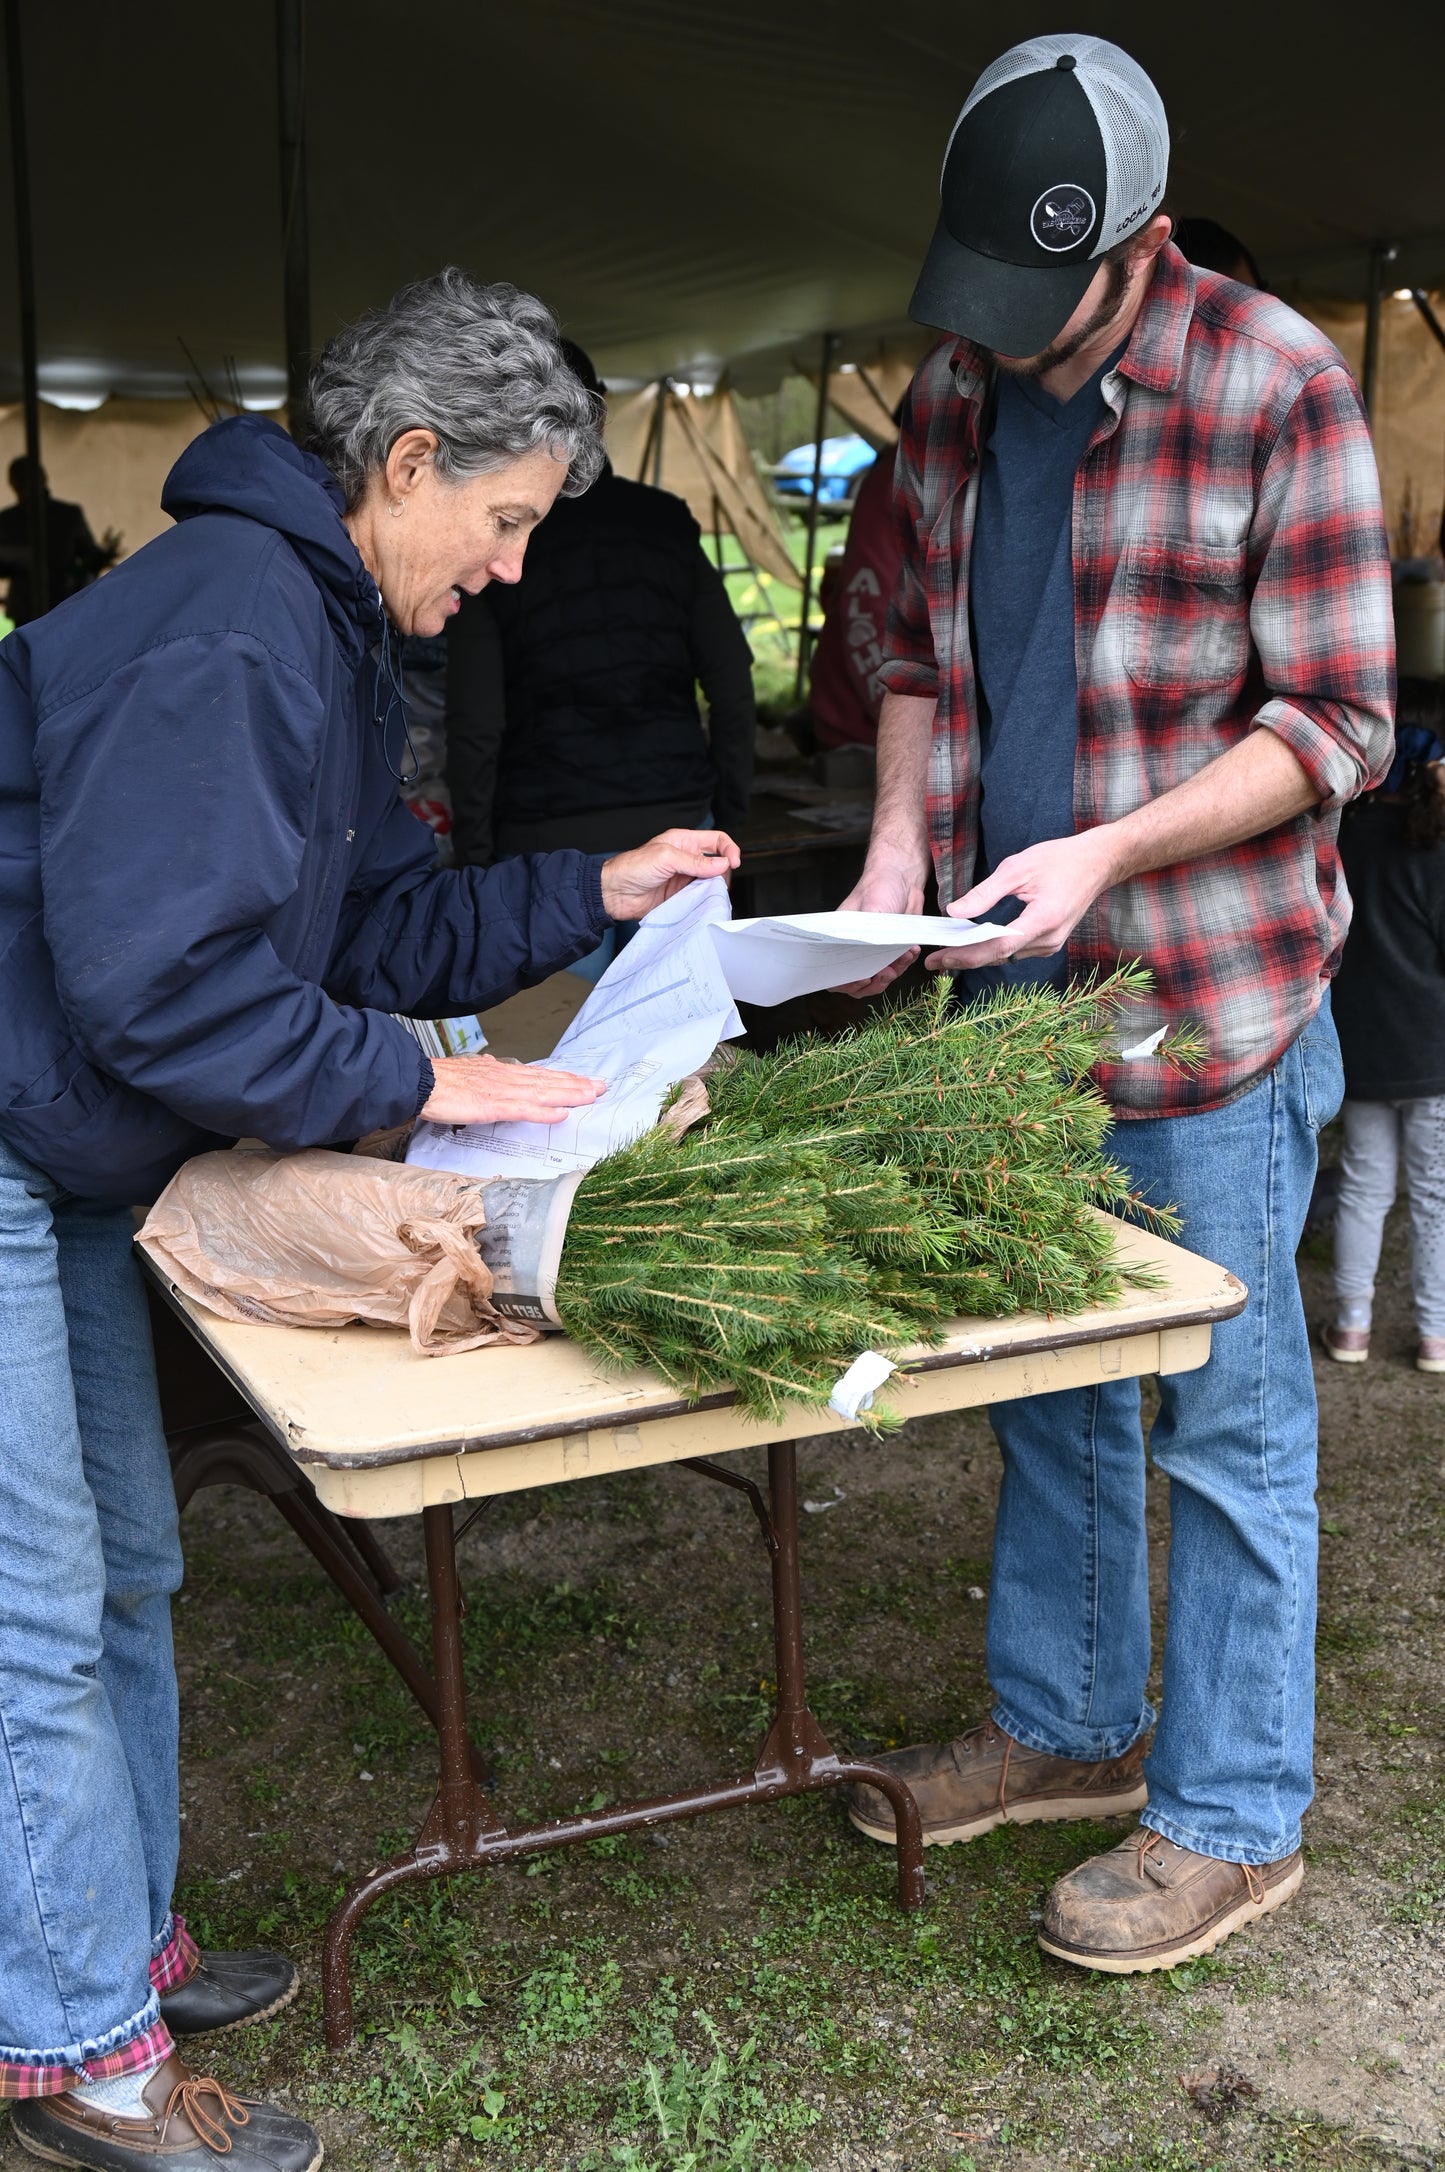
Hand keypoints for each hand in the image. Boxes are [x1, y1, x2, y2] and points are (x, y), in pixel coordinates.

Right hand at [419, 1052, 604, 1126]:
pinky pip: (524, 1110)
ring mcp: (502, 1092)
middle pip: (548, 1081)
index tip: (582, 1080)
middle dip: (576, 1084)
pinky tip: (562, 1114)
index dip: (562, 1078)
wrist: (421, 1081)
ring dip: (569, 1095)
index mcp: (501, 1073)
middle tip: (601, 1086)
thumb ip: (483, 1069)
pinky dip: (544, 1113)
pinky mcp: (493, 1107)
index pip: (539, 1075)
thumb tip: (491, 1064)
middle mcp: (507, 1079)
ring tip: (592, 1096)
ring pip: (543, 1093)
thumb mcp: (467, 1071)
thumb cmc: (439, 1080)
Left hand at [600, 828, 740, 920]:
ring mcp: (684, 878)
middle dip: (723, 872)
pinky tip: (701, 903)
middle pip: (717, 863)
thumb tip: (721, 864)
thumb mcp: (667, 857)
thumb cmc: (633, 867)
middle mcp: (687, 859)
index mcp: (684, 841)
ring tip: (708, 893)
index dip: (729, 849)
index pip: (716, 840)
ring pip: (710, 882)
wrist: (615, 893)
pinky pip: (699, 898)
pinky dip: (704, 901)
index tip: (733, 862)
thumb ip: (696, 861)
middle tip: (718, 881)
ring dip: (713, 888)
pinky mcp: (680, 896)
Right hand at [832, 848, 926, 996]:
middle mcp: (855, 950)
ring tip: (902, 957)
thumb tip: (868, 959)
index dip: (846, 982)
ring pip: (878, 979)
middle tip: (886, 973)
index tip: (862, 979)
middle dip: (873, 982)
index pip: (834, 973)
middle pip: (857, 983)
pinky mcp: (892, 951)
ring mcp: (874, 952)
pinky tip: (910, 950)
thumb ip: (868, 935)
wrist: (903, 878)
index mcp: (840, 941)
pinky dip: (904, 963)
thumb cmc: (879, 887)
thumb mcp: (871, 910)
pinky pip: (896, 968)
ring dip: (892, 973)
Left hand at [926, 830, 1119, 970]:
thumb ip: (985, 893)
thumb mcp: (1018, 868)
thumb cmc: (1060, 859)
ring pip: (1006, 956)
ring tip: (948, 951)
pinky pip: (1016, 951)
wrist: (1098, 863)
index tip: (938, 959)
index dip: (965, 955)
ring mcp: (1052, 944)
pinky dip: (994, 948)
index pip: (997, 947)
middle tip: (933, 960)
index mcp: (1042, 919)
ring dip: (978, 954)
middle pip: (999, 956)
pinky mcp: (1051, 942)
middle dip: (964, 959)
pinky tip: (975, 942)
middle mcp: (1049, 939)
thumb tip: (954, 912)